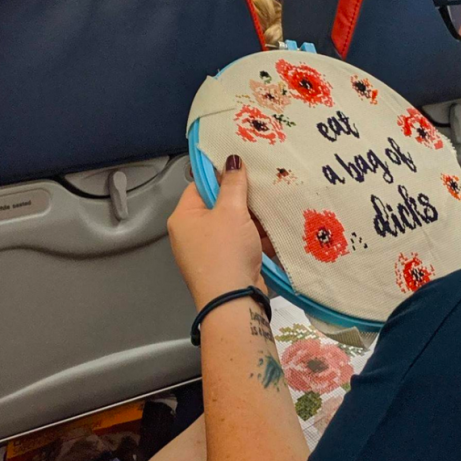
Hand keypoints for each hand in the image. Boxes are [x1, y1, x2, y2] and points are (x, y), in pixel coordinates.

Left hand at [168, 155, 264, 308]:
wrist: (234, 301)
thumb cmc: (226, 252)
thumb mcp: (231, 211)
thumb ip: (233, 183)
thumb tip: (232, 158)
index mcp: (184, 217)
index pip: (200, 185)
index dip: (222, 175)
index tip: (244, 169)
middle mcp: (191, 233)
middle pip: (219, 205)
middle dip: (243, 199)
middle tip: (264, 186)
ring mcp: (209, 251)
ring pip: (234, 225)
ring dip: (254, 219)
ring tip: (275, 206)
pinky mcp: (227, 265)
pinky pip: (242, 243)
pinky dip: (257, 238)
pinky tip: (276, 229)